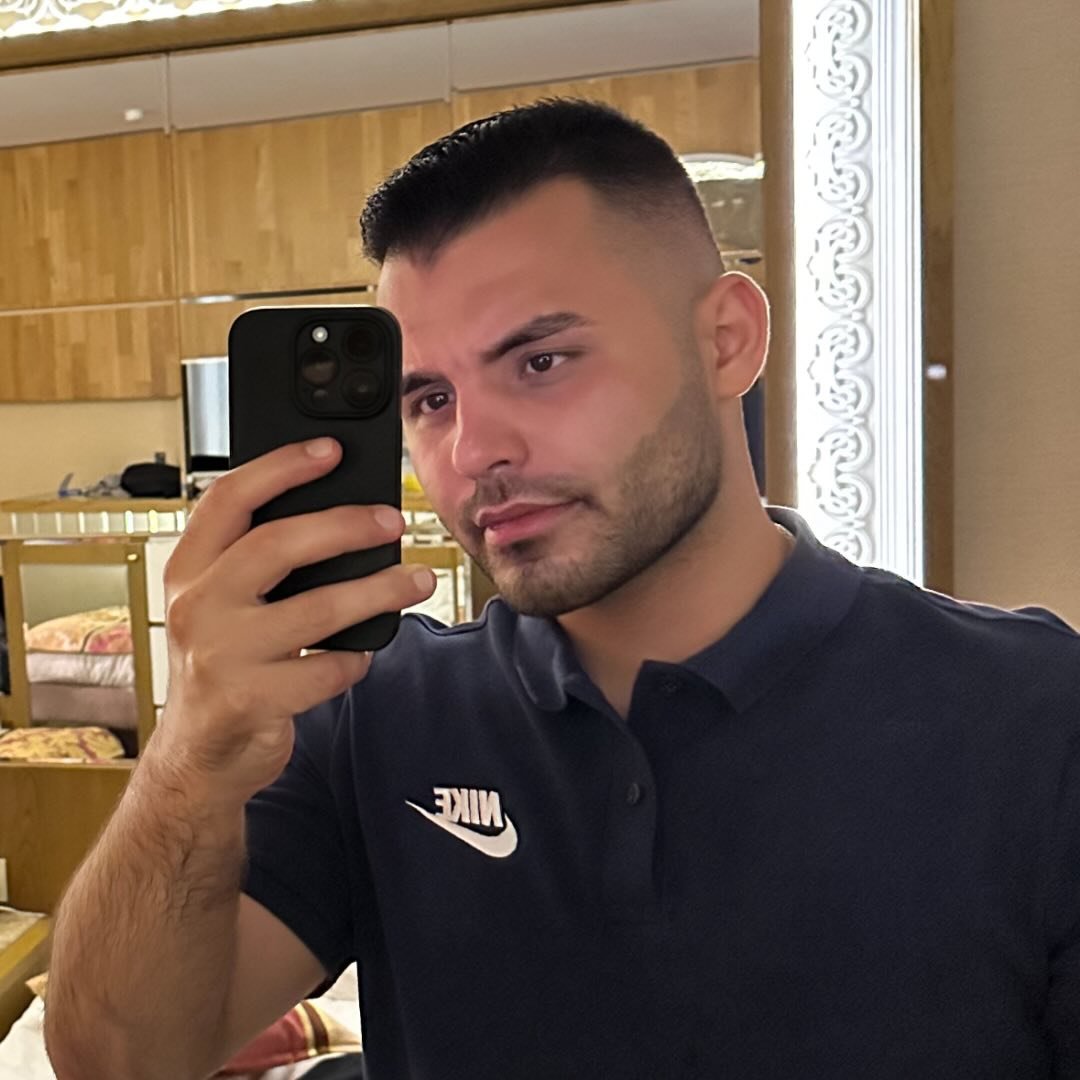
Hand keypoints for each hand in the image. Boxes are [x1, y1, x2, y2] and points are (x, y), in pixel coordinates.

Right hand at [150, 437, 435, 802]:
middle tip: (392, 521)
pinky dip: (356, 658)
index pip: (228, 499)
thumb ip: (257, 565)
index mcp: (188, 570)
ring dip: (377, 591)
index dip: (281, 467)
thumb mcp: (221, 606)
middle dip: (345, 526)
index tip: (330, 450)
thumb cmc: (224, 667)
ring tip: (416, 580)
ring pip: (317, 608)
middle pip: (277, 545)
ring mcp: (220, 655)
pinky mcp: (249, 700)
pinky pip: (326, 668)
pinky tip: (364, 653)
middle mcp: (196, 607)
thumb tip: (343, 518)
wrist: (201, 758)